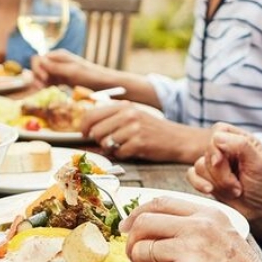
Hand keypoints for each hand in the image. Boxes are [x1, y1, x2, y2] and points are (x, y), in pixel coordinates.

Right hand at [30, 49, 99, 87]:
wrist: (105, 84)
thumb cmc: (90, 76)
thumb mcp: (72, 72)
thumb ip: (55, 67)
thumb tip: (39, 59)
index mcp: (59, 56)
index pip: (38, 59)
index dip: (37, 70)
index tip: (45, 79)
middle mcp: (57, 61)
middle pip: (37, 67)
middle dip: (36, 77)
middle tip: (42, 88)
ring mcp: (59, 71)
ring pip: (41, 76)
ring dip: (40, 83)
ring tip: (44, 91)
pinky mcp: (62, 80)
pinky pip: (48, 82)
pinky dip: (46, 86)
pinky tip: (48, 92)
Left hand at [81, 102, 211, 162]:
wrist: (177, 138)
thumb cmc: (153, 129)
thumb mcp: (134, 116)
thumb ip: (113, 118)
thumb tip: (87, 130)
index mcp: (125, 106)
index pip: (92, 114)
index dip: (83, 126)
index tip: (84, 133)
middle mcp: (128, 114)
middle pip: (96, 130)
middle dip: (98, 140)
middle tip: (108, 142)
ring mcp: (133, 129)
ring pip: (106, 142)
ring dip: (111, 148)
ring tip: (123, 145)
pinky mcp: (139, 143)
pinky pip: (119, 153)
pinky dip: (123, 155)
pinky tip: (132, 150)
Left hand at [119, 196, 261, 261]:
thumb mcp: (223, 233)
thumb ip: (195, 224)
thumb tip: (155, 226)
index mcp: (208, 214)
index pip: (161, 201)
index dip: (137, 213)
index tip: (127, 226)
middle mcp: (199, 227)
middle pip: (144, 223)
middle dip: (133, 243)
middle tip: (137, 258)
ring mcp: (191, 250)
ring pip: (142, 252)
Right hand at [187, 123, 261, 244]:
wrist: (259, 211)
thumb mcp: (258, 163)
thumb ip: (240, 145)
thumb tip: (216, 137)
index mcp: (240, 139)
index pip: (218, 131)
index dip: (216, 147)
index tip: (221, 161)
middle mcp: (226, 149)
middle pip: (208, 151)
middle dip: (221, 172)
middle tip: (237, 185)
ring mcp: (215, 164)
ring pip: (199, 165)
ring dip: (217, 182)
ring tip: (234, 190)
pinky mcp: (206, 177)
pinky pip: (191, 175)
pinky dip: (199, 184)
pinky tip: (210, 191)